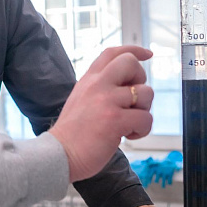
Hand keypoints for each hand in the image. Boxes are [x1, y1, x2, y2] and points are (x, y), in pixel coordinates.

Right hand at [49, 45, 153, 181]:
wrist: (58, 155)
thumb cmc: (72, 134)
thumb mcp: (80, 100)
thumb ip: (98, 89)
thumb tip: (125, 86)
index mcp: (88, 80)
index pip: (112, 53)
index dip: (134, 50)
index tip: (147, 54)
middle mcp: (97, 86)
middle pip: (131, 63)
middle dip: (141, 79)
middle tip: (133, 99)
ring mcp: (106, 101)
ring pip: (146, 93)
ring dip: (144, 110)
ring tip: (130, 123)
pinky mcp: (115, 120)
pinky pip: (146, 118)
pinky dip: (142, 130)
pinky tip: (127, 136)